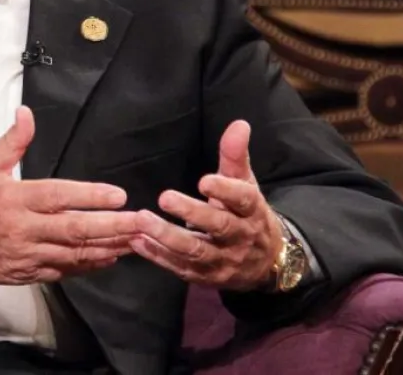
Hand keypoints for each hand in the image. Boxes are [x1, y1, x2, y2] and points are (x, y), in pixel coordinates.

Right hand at [0, 106, 138, 286]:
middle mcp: (23, 228)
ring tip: (135, 240)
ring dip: (107, 247)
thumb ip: (12, 141)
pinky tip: (110, 257)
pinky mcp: (29, 273)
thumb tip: (25, 113)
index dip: (89, 196)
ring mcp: (27, 254)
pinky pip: (65, 271)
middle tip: (140, 221)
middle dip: (111, 226)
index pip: (57, 197)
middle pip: (73, 229)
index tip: (118, 195)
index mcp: (14, 198)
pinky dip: (89, 265)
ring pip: (74, 253)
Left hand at [130, 120, 283, 290]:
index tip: (204, 180)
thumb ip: (235, 156)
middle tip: (164, 197)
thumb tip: (239, 124)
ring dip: (167, 237)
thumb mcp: (245, 184)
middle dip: (191, 213)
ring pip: (196, 251)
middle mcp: (240, 238)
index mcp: (252, 211)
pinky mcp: (205, 277)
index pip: (243, 200)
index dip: (225, 191)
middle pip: (218, 226)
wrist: (265, 263)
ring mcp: (223, 261)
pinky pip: (180, 268)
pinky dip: (158, 256)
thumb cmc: (246, 214)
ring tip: (141, 221)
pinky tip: (137, 242)